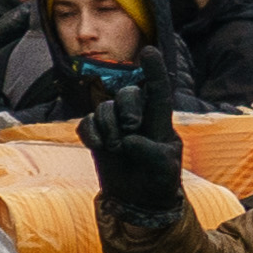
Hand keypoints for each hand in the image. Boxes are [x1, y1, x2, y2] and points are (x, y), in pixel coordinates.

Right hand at [84, 51, 187, 227]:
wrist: (138, 202)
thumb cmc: (159, 183)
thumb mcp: (165, 168)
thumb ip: (152, 151)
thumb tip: (129, 139)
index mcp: (159, 121)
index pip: (158, 91)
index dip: (155, 70)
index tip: (149, 50)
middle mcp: (137, 118)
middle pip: (127, 94)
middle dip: (127, 107)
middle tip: (130, 128)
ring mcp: (115, 126)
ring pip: (104, 108)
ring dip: (108, 126)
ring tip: (114, 148)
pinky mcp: (98, 137)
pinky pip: (87, 123)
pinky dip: (90, 133)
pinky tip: (97, 146)